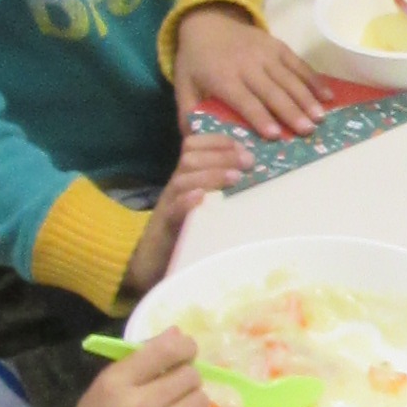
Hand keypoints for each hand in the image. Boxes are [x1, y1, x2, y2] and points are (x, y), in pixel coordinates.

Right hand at [58, 326, 217, 406]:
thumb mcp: (100, 394)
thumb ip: (136, 365)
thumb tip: (177, 335)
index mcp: (114, 385)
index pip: (166, 349)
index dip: (183, 347)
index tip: (185, 353)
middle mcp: (138, 406)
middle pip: (190, 376)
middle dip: (185, 382)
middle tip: (173, 396)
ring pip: (203, 401)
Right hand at [120, 131, 252, 296]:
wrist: (153, 265)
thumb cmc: (189, 234)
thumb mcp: (208, 205)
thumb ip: (223, 189)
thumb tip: (253, 173)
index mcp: (186, 177)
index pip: (194, 145)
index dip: (218, 141)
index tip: (245, 147)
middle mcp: (176, 187)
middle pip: (190, 158)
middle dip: (221, 155)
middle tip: (248, 162)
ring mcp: (168, 206)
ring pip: (182, 180)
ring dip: (211, 175)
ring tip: (236, 178)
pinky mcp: (165, 228)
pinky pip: (173, 211)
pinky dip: (187, 202)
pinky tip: (201, 198)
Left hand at [173, 5, 330, 139]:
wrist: (207, 22)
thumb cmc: (197, 61)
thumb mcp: (184, 84)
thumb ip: (187, 113)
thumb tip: (193, 141)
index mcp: (223, 77)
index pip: (244, 100)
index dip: (259, 117)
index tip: (275, 135)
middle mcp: (247, 64)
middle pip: (272, 91)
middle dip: (290, 112)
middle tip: (307, 131)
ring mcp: (265, 53)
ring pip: (289, 78)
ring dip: (306, 99)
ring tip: (320, 118)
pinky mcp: (278, 46)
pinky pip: (299, 64)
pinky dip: (314, 80)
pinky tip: (328, 96)